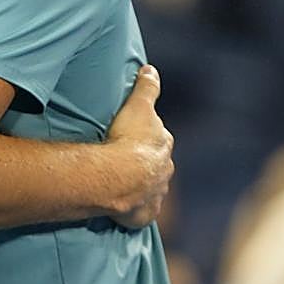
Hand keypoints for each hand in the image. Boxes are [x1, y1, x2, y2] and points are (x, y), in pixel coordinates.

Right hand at [104, 65, 173, 229]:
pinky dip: (135, 209)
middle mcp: (164, 171)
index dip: (148, 136)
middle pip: (157, 165)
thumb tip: (151, 68)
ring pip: (150, 188)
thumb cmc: (128, 139)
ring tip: (121, 182)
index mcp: (163, 147)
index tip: (135, 134)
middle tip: (126, 158)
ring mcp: (154, 195)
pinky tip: (124, 206)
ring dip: (141, 186)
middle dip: (146, 163)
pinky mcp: (142, 214)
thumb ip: (146, 88)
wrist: (119, 177)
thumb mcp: (137, 106)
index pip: (159, 139)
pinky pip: (140, 211)